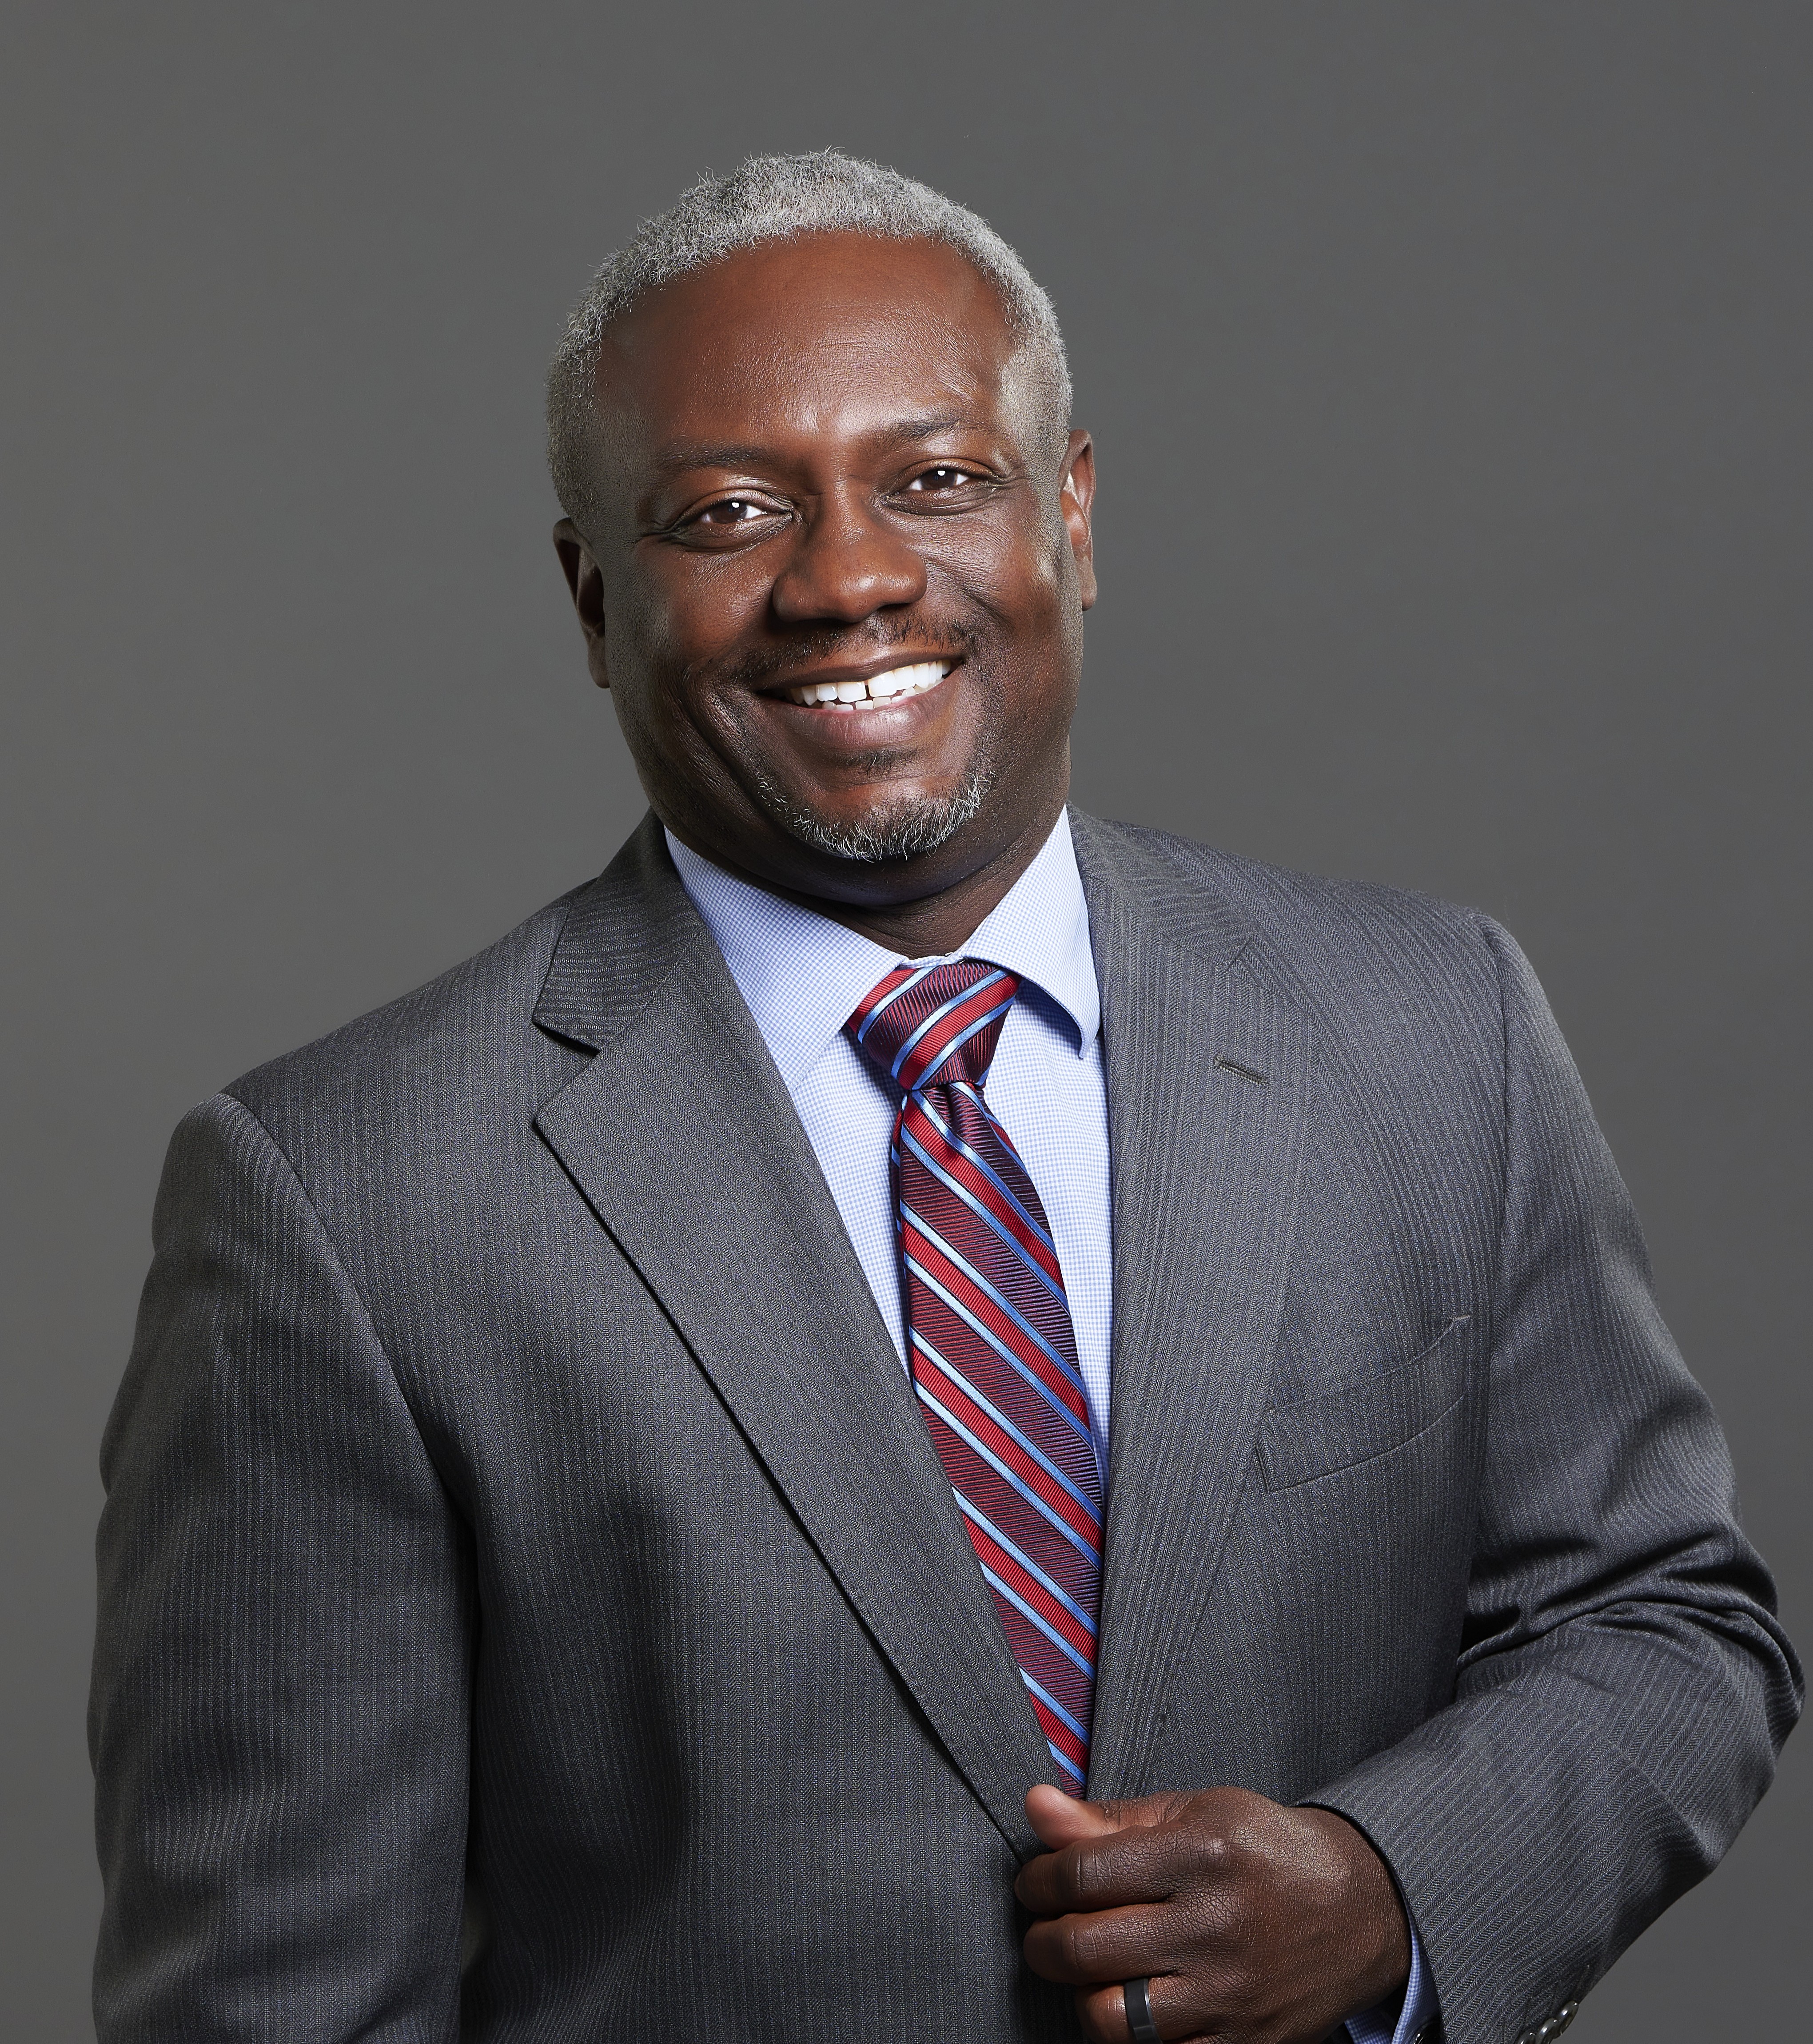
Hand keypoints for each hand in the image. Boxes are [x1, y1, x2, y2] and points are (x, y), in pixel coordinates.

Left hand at [1014, 1784, 1410, 2043]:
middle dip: (1044, 1941)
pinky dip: (1131, 2035)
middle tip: (1049, 1929)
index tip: (1035, 1882)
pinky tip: (1133, 2001)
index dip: (1040, 1879)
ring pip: (1111, 2017)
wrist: (1358, 1909)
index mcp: (1201, 1853)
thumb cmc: (1264, 1851)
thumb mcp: (1196, 1811)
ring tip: (1089, 1970)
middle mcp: (1215, 1926)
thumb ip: (1111, 1817)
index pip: (1082, 1873)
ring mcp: (1231, 1994)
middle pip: (1086, 1947)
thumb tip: (1036, 1808)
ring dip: (1081, 1994)